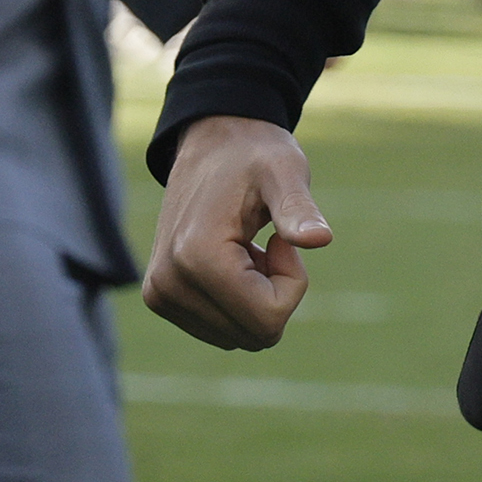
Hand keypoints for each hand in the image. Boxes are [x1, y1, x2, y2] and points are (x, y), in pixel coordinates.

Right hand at [142, 115, 335, 349]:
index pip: (268, 320)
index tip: (283, 239)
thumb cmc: (255, 155)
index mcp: (196, 257)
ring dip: (257, 299)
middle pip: (255, 336)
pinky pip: (222, 331)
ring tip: (246, 248)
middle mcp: (168, 284)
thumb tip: (320, 239)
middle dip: (276, 294)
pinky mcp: (161, 298)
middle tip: (267, 244)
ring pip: (239, 338)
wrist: (212, 143)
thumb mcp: (285, 172)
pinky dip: (239, 303)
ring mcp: (160, 295)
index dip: (292, 283)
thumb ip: (298, 208)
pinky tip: (233, 259)